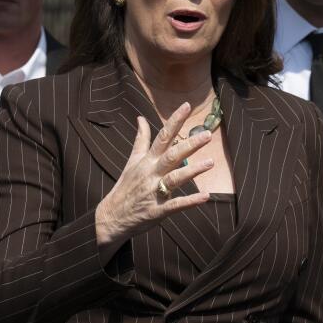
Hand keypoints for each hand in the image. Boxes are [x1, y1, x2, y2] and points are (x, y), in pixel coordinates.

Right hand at [95, 102, 213, 258]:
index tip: (187, 106)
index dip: (174, 121)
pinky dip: (190, 201)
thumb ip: (140, 140)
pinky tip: (205, 196)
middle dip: (189, 145)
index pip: (162, 136)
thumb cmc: (125, 186)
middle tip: (207, 135)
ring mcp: (154, 192)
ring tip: (211, 162)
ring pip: (175, 179)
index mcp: (147, 160)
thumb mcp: (132, 161)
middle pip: (172, 156)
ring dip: (193, 171)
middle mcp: (151, 173)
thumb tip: (141, 118)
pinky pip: (175, 205)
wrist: (111, 216)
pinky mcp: (157, 210)